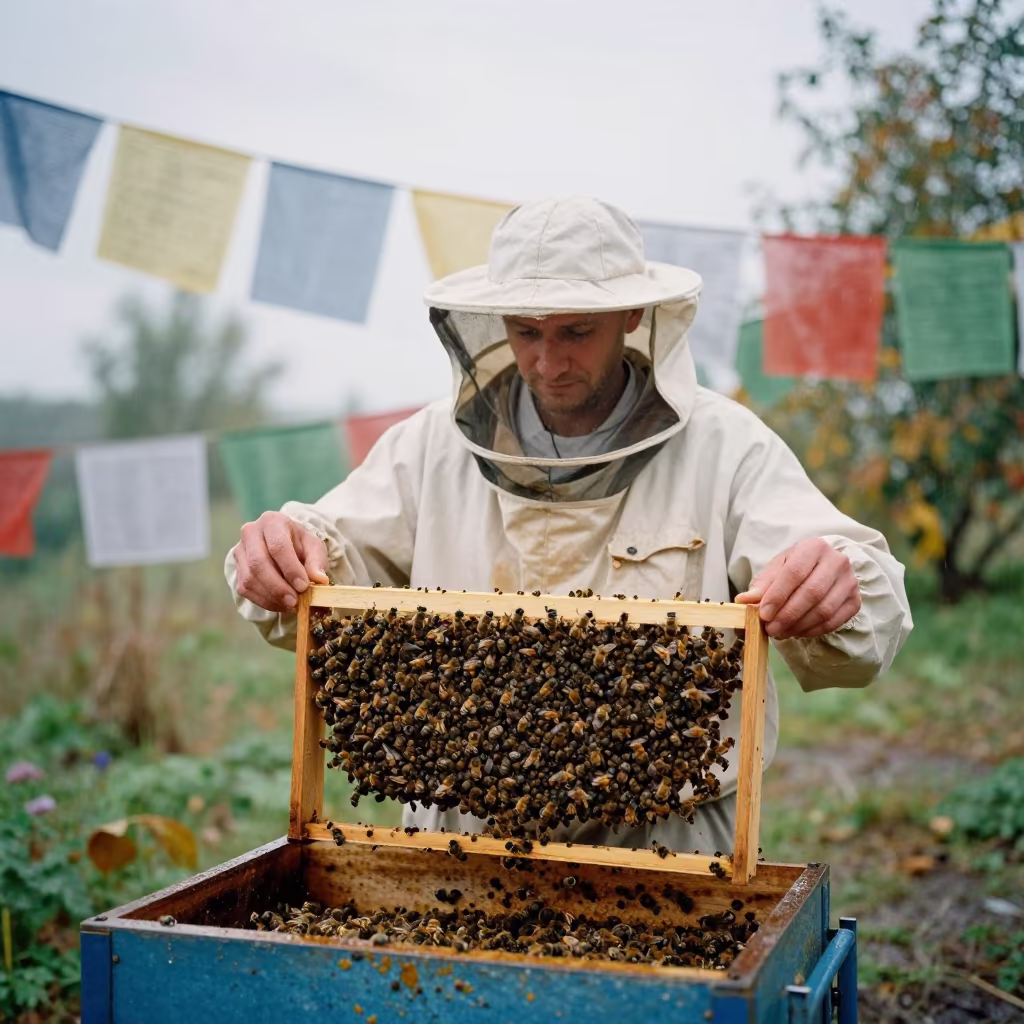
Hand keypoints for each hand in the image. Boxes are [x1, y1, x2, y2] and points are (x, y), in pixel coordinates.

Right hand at [232, 511, 329, 612]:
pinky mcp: (237, 570)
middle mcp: (251, 533)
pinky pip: (245, 589)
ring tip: (290, 605)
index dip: (290, 569)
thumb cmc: (300, 545)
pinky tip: (280, 604)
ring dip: (271, 597)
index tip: (304, 586)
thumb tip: (320, 580)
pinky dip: (264, 601)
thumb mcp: (314, 548)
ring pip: (249, 579)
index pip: (278, 546)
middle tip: (295, 602)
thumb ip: (317, 562)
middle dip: (278, 586)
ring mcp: (240, 551)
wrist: (283, 546)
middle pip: (258, 563)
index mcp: (272, 522)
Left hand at [735, 537, 860, 639]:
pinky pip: (834, 621)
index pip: (794, 572)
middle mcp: (837, 561)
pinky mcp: (855, 600)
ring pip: (824, 609)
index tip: (763, 614)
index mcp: (814, 547)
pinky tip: (797, 632)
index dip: (777, 596)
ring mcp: (850, 581)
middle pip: (811, 592)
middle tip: (770, 629)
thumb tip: (743, 601)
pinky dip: (813, 630)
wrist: (823, 569)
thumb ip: (761, 586)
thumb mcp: (776, 571)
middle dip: (787, 615)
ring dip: (799, 625)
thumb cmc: (795, 569)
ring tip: (781, 632)